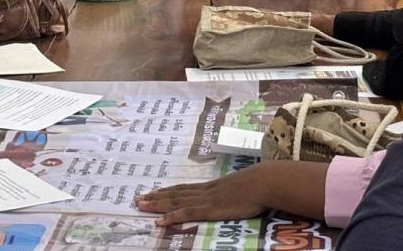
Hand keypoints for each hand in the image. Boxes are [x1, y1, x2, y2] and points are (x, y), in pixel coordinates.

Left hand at [136, 165, 268, 225]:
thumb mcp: (242, 187)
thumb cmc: (259, 185)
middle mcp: (204, 191)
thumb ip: (235, 191)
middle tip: (138, 199)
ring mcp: (205, 200)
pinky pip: (186, 213)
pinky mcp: (209, 209)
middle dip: (156, 197)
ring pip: (175, 201)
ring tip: (141, 205)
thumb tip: (236, 193)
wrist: (264, 182)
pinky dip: (171, 217)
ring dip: (157, 204)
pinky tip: (159, 221)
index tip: (154, 191)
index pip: (184, 188)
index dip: (168, 190)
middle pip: (175, 193)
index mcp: (212, 187)